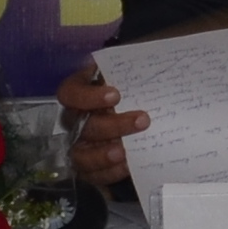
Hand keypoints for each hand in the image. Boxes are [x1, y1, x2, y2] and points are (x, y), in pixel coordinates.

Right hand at [55, 65, 142, 188]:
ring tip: (125, 152)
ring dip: (103, 154)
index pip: (70, 93)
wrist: (139, 113)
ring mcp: (79, 145)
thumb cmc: (133, 89)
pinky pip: (92, 175)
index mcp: (79, 92)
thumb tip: (157, 53)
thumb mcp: (132, 73)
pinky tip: (128, 166)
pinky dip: (110, 172)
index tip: (116, 95)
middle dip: (112, 125)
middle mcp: (75, 119)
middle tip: (142, 120)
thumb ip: (136, 67)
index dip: (89, 97)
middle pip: (81, 126)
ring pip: (81, 154)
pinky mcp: (89, 168)